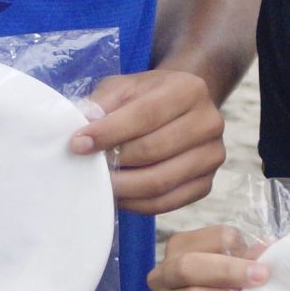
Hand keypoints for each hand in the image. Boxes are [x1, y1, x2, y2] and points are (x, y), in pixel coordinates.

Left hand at [71, 68, 226, 214]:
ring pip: (161, 181)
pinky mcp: (206, 185)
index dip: (109, 131)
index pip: (146, 114)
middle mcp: (209, 122)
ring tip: (100, 181)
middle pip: (154, 150)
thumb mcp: (124, 87)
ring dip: (123, 186)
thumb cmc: (146, 98)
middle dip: (114, 161)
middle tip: (87, 166)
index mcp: (190, 89)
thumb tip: (85, 125)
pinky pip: (166, 203)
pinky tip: (118, 195)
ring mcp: (212, 156)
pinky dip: (136, 203)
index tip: (78, 143)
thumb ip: (103, 102)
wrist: (178, 109)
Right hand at [149, 224, 269, 290]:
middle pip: (189, 265)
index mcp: (180, 247)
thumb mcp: (237, 269)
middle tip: (260, 277)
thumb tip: (267, 247)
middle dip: (228, 271)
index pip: (213, 238)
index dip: (240, 247)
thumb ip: (248, 257)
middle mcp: (164, 275)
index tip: (260, 261)